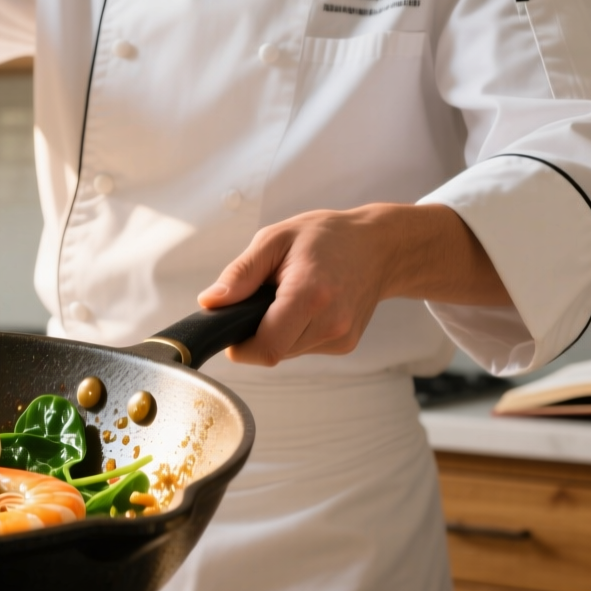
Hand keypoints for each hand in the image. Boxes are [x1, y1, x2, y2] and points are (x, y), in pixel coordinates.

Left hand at [198, 203, 511, 365]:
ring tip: (289, 297)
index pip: (264, 348)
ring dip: (276, 332)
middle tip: (264, 298)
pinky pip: (303, 348)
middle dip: (256, 332)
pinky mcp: (345, 345)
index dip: (239, 346)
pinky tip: (307, 306)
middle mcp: (331, 323)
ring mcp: (341, 338)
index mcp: (309, 295)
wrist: (379, 246)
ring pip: (287, 353)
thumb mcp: (275, 239)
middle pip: (272, 352)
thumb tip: (211, 303)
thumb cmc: (328, 237)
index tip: (233, 326)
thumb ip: (240, 274)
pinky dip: (295, 332)